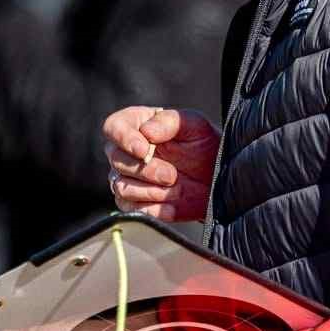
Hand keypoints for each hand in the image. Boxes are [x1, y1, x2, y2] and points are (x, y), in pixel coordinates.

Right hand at [102, 106, 219, 222]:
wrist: (216, 178)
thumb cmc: (204, 146)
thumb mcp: (194, 125)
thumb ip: (169, 121)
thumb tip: (146, 132)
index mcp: (137, 126)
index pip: (113, 127)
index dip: (123, 138)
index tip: (144, 150)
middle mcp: (127, 152)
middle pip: (116, 160)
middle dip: (145, 170)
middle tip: (172, 175)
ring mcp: (129, 178)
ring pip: (120, 186)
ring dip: (149, 191)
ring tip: (177, 189)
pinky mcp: (137, 202)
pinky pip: (130, 209)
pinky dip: (152, 208)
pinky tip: (172, 204)